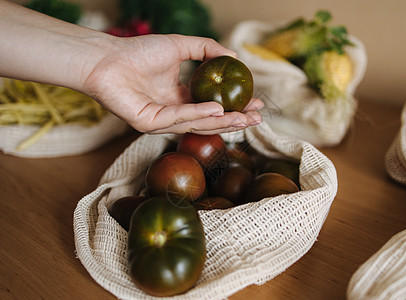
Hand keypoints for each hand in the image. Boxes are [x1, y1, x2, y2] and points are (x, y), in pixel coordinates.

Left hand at [82, 34, 263, 134]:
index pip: (213, 106)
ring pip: (198, 124)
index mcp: (181, 98)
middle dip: (235, 120)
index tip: (256, 103)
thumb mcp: (180, 46)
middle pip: (210, 120)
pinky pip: (178, 119)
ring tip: (245, 118)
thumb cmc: (138, 51)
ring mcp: (162, 122)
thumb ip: (206, 49)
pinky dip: (198, 114)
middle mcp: (174, 113)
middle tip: (258, 119)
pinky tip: (217, 110)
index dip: (235, 106)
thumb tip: (233, 54)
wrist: (107, 57)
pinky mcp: (149, 124)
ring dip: (223, 122)